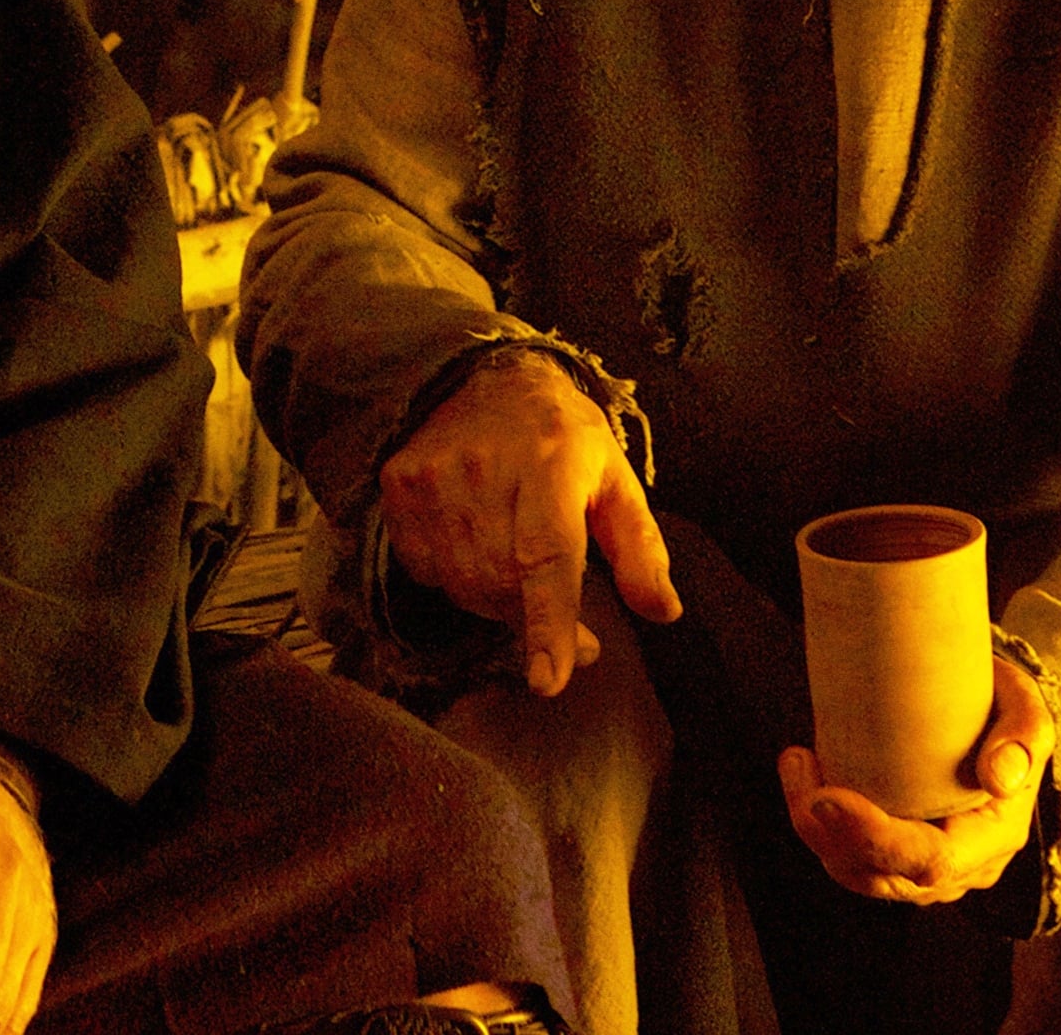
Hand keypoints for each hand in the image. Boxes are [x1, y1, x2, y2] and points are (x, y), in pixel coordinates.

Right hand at [377, 350, 681, 696]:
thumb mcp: (615, 481)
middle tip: (572, 634)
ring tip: (520, 573)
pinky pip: (426, 570)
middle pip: (501, 584)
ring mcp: (431, 478)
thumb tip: (663, 612)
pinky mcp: (397, 487)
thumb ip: (641, 549)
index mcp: (551, 463)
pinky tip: (477, 549)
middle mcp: (483, 470)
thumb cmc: (562, 438)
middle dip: (535, 622)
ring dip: (497, 602)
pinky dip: (457, 579)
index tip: (549, 682)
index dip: (548, 623)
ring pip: (463, 585)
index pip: (546, 556)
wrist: (482, 377)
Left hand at [778, 655, 1053, 904]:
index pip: (934, 862)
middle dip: (828, 833)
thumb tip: (999, 778)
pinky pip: (849, 858)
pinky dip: (818, 825)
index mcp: (996, 837)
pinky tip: (804, 773)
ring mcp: (926, 867)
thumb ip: (1023, 737)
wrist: (987, 712)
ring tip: (797, 762)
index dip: (875, 839)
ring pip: (857, 873)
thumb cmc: (1001, 705)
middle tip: (798, 765)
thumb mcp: (1024, 706)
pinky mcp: (896, 855)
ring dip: (813, 827)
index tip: (826, 795)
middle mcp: (962, 865)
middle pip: (884, 876)